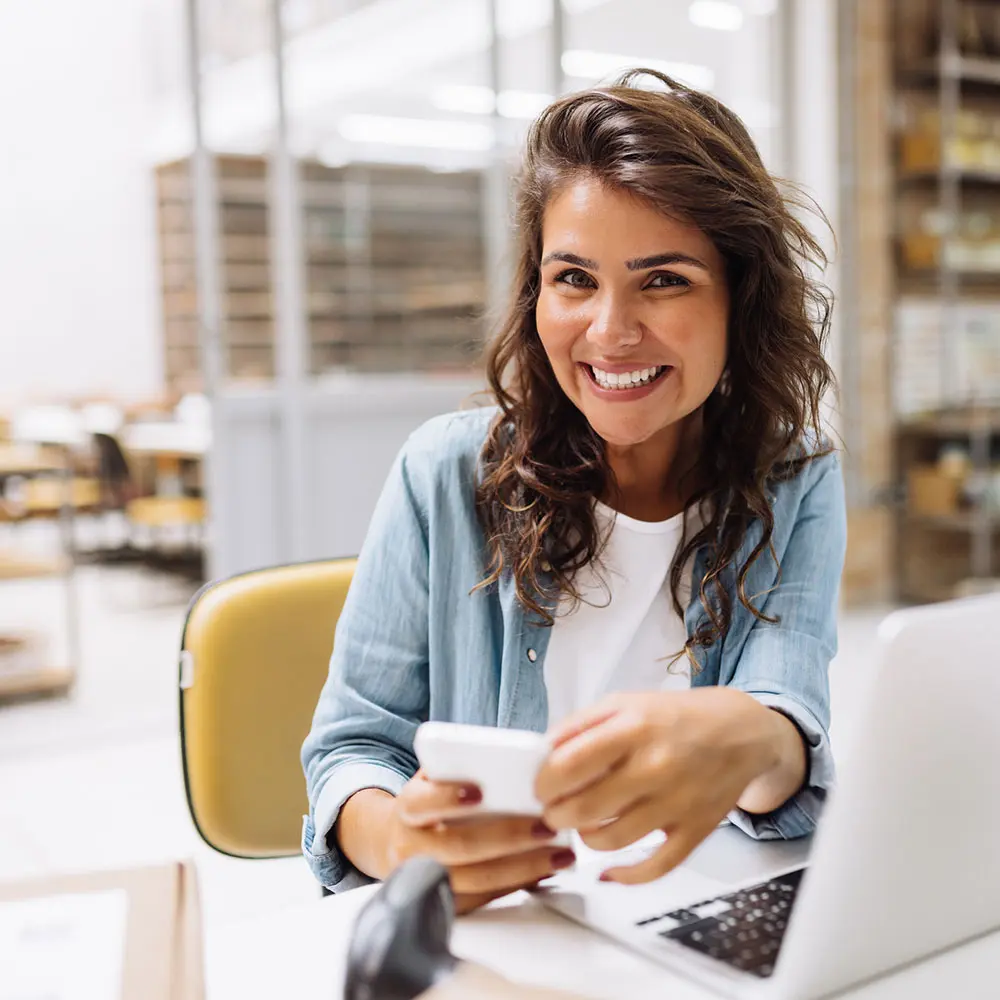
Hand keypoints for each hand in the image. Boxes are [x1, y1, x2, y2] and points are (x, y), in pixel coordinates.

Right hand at [362, 772, 575, 913]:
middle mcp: (410, 847)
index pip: (422, 802)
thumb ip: (461, 767)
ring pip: (476, 879)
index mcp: (408, 808)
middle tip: (545, 826)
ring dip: (522, 868)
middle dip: (507, 837)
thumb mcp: (435, 777)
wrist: (399, 840)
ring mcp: (425, 880)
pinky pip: (483, 900)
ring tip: (558, 854)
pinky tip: (543, 871)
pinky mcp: (443, 905)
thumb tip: (511, 763)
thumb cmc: (430, 802)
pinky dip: (517, 886)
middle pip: (460, 846)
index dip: (448, 798)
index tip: (480, 791)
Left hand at [534, 689, 805, 884]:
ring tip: (581, 825)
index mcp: (633, 728)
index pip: (570, 763)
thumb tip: (543, 752)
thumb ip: (580, 725)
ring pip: (611, 840)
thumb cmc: (676, 717)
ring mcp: (676, 803)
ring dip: (585, 838)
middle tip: (552, 812)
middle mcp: (655, 766)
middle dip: (556, 815)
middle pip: (585, 807)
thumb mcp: (624, 703)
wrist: (742, 733)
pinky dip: (624, 876)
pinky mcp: (694, 831)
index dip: (544, 782)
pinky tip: (607, 871)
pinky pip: (654, 867)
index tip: (539, 787)